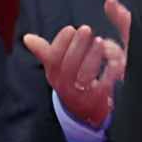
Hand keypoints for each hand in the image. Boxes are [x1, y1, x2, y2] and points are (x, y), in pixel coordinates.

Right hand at [22, 0, 132, 129]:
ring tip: (99, 41)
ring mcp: (82, 97)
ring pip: (84, 77)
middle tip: (86, 29)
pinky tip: (114, 61)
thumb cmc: (73, 82)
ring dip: (91, 57)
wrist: (88, 113)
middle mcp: (65, 88)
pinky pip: (103, 88)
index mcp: (55, 77)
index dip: (60, 44)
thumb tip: (27, 38)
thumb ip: (45, 52)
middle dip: (76, 46)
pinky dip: (108, 73)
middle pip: (68, 68)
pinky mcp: (98, 103)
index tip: (70, 29)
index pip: (52, 61)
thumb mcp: (57, 68)